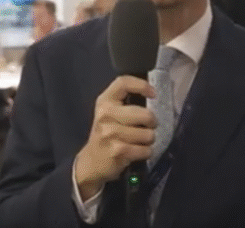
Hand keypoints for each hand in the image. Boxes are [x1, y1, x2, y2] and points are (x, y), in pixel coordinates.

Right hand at [74, 76, 155, 200]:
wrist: (91, 162)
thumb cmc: (105, 134)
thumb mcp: (108, 113)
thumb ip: (124, 102)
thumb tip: (151, 93)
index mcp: (104, 102)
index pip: (123, 83)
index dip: (142, 85)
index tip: (153, 94)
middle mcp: (106, 115)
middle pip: (145, 114)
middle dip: (152, 123)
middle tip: (146, 127)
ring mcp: (111, 133)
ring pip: (148, 134)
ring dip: (148, 140)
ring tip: (138, 141)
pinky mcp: (118, 151)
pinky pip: (146, 150)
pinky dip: (145, 152)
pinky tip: (136, 151)